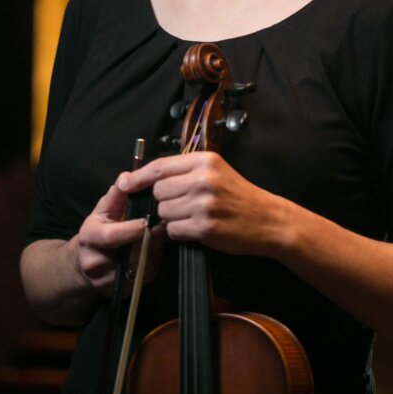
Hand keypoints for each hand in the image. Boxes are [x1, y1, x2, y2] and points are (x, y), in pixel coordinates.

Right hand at [75, 181, 165, 294]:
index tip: (147, 221)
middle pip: (132, 251)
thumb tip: (126, 177)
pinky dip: (154, 262)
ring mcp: (107, 281)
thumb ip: (116, 195)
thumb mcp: (102, 210)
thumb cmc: (98, 231)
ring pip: (142, 265)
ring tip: (159, 236)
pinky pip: (146, 276)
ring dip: (155, 250)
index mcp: (89, 238)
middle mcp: (95, 263)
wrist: (84, 264)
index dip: (132, 229)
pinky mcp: (121, 292)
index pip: (113, 236)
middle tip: (164, 225)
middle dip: (151, 238)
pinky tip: (153, 251)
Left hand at [114, 152, 285, 256]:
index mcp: (205, 161)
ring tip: (194, 216)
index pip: (160, 166)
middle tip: (184, 204)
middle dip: (165, 201)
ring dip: (172, 218)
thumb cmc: (239, 196)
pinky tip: (197, 228)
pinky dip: (180, 232)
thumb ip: (186, 170)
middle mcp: (203, 179)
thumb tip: (148, 176)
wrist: (268, 220)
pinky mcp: (204, 228)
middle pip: (158, 191)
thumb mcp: (217, 171)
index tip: (124, 183)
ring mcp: (204, 204)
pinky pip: (173, 230)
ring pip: (163, 212)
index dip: (138, 176)